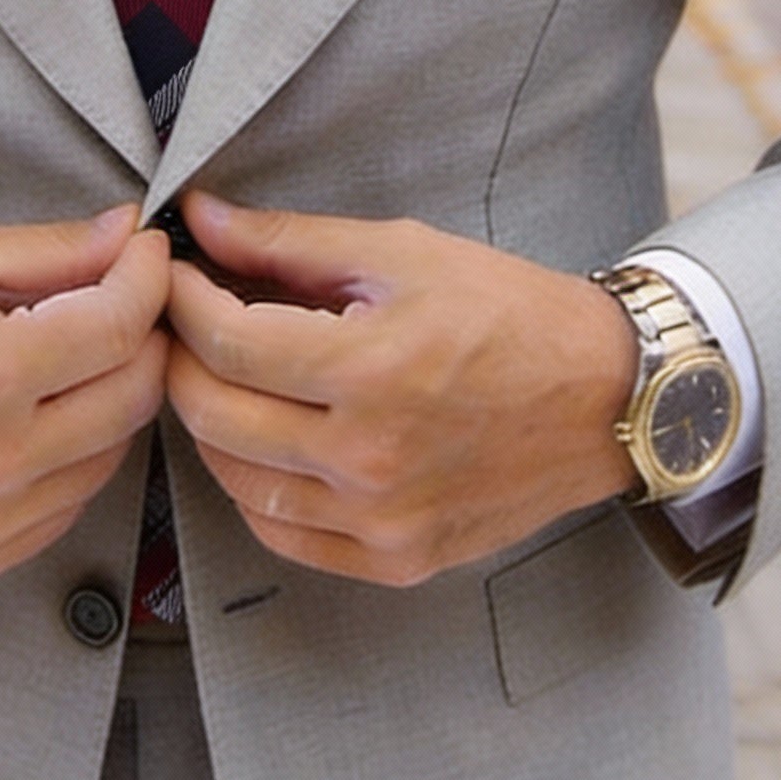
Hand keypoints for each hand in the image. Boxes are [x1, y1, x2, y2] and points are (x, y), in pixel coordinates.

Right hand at [0, 207, 170, 582]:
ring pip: (113, 451)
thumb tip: (128, 233)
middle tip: (118, 296)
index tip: (143, 253)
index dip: (147, 277)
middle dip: (141, 334)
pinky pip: (70, 500)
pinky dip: (74, 452)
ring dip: (110, 394)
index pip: (121, 326)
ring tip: (69, 353)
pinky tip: (36, 412)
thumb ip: (51, 250)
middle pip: (134, 394)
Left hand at [165, 193, 639, 586]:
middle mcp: (369, 458)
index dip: (182, 299)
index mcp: (371, 369)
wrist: (607, 397)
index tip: (174, 273)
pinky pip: (283, 535)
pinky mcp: (397, 560)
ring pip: (236, 481)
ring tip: (223, 375)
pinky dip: (254, 488)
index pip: (226, 341)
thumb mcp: (402, 251)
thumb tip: (201, 219)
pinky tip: (265, 441)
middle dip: (180, 358)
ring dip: (211, 423)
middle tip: (183, 322)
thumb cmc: (510, 312)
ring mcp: (382, 521)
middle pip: (214, 415)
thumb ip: (290, 241)